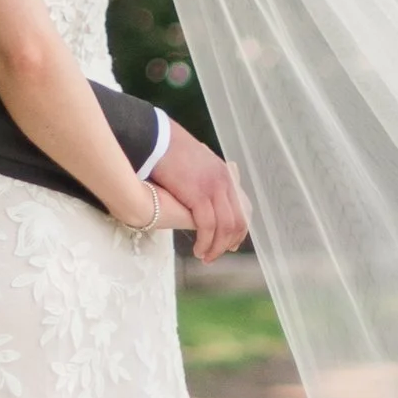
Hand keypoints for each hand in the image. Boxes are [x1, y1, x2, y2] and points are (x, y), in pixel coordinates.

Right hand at [147, 126, 249, 263]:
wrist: (155, 140)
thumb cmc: (167, 149)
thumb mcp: (194, 162)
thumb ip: (202, 177)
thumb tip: (196, 190)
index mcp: (224, 173)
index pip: (241, 207)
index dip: (239, 229)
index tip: (232, 244)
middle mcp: (224, 181)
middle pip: (237, 220)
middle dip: (229, 242)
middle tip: (217, 255)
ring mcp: (214, 188)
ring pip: (224, 227)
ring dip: (216, 247)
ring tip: (206, 257)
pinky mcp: (199, 195)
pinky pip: (208, 227)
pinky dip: (205, 242)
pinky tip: (198, 250)